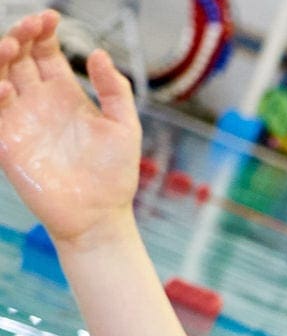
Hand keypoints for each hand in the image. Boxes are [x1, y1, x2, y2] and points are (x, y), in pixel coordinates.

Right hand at [0, 12, 139, 247]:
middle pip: (18, 56)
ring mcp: (20, 118)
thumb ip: (114, 89)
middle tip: (30, 27)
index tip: (51, 18)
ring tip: (11, 47)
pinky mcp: (6, 140)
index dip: (43, 31)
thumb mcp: (124, 127)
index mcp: (65, 94)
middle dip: (19, 34)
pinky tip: (6, 87)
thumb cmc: (114, 174)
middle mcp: (38, 101)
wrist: (99, 215)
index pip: (45, 52)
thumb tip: (98, 53)